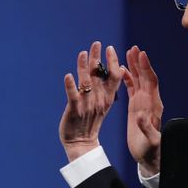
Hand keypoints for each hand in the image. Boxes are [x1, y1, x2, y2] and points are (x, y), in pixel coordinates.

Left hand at [58, 41, 124, 162]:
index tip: (110, 48)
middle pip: (100, 75)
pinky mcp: (74, 110)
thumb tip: (119, 68)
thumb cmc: (91, 121)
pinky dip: (70, 86)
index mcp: (108, 98)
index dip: (112, 61)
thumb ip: (110, 86)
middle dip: (98, 58)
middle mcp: (99, 99)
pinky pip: (73, 96)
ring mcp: (87, 104)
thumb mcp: (105, 103)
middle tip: (96, 43)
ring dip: (84, 67)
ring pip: (86, 82)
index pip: (114, 76)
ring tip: (82, 53)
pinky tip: (68, 75)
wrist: (82, 143)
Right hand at [123, 46, 162, 175]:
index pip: (151, 82)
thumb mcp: (151, 141)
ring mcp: (143, 103)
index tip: (142, 55)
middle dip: (139, 62)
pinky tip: (121, 71)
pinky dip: (128, 78)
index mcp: (154, 106)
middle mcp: (150, 101)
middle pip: (145, 77)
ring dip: (134, 67)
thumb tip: (141, 116)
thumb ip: (147, 128)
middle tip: (133, 48)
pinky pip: (132, 88)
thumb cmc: (151, 151)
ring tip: (127, 53)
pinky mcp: (136, 107)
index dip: (146, 68)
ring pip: (139, 80)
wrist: (150, 158)